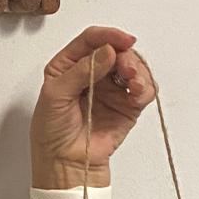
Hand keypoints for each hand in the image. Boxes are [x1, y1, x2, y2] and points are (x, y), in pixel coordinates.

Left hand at [30, 24, 156, 180]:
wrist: (65, 163)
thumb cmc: (52, 131)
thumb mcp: (55, 95)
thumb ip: (81, 70)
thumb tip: (108, 51)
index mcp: (69, 65)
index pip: (91, 40)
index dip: (108, 36)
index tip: (123, 40)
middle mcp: (92, 73)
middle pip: (116, 50)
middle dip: (126, 55)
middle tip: (126, 68)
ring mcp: (111, 88)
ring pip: (133, 66)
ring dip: (138, 70)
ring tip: (133, 83)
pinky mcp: (127, 106)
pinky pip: (144, 89)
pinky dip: (146, 88)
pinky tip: (138, 93)